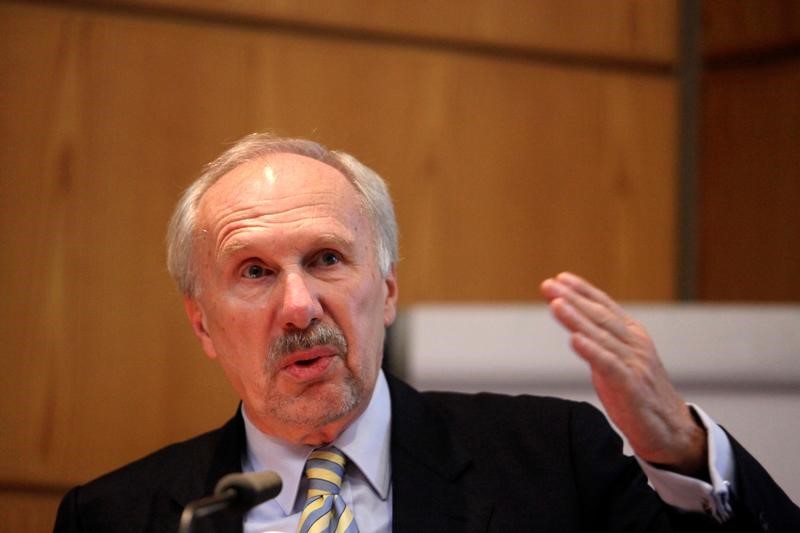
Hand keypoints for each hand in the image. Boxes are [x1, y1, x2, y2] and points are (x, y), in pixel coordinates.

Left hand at [540, 272, 706, 475]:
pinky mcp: (632, 385)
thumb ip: (601, 343)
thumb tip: (576, 328)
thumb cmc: (640, 394)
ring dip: (577, 318)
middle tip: (548, 285)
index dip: (582, 291)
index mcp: (633, 334)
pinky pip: (609, 364)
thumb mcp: (619, 361)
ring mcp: (635, 363)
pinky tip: (574, 339)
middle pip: (599, 315)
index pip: (604, 306)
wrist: (672, 431)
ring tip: (556, 304)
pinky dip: (591, 350)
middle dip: (572, 298)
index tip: (560, 278)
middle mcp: (635, 343)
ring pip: (601, 335)